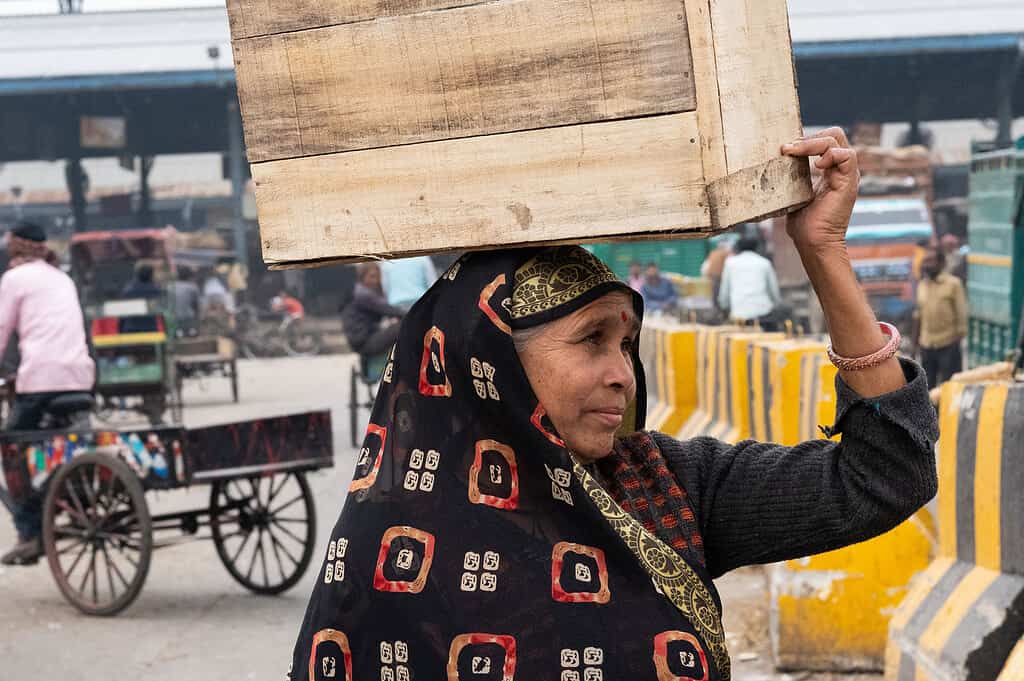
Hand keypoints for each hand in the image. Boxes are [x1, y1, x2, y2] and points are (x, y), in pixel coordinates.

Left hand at [782, 127, 859, 250]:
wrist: (813, 242)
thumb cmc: (803, 223)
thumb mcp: (793, 193)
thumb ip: (790, 176)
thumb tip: (771, 164)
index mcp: (830, 170)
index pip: (824, 140)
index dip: (805, 138)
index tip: (785, 148)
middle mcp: (841, 169)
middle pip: (833, 134)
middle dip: (809, 137)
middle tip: (788, 148)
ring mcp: (846, 175)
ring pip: (837, 141)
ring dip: (812, 143)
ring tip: (794, 152)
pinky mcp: (849, 183)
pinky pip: (847, 156)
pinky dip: (830, 155)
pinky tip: (816, 166)